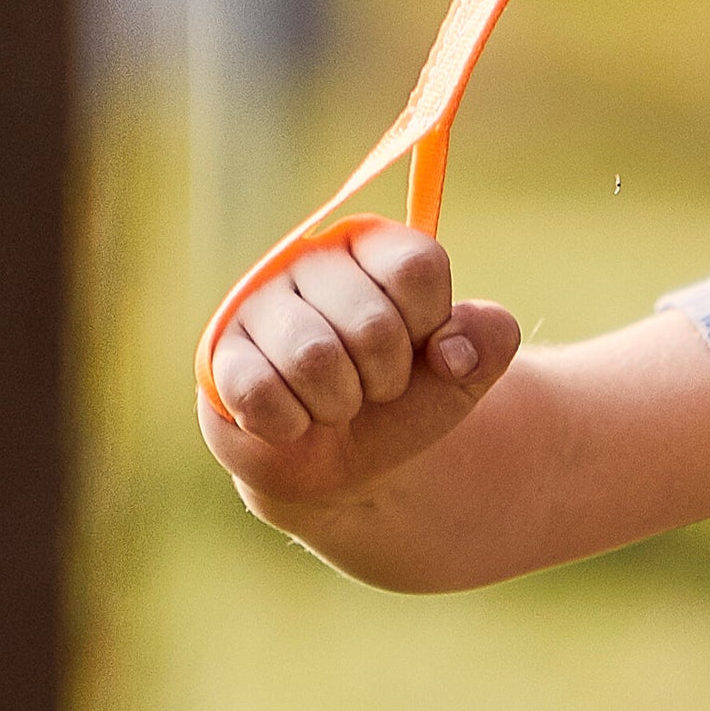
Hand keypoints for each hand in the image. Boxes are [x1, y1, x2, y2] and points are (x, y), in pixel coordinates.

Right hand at [201, 220, 522, 518]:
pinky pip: (261, 391)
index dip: (429, 326)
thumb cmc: (402, 400)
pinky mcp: (220, 355)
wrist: (346, 466)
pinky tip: (293, 421)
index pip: (417, 267)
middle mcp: (309, 259)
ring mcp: (257, 304)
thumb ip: (489, 340)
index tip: (420, 346)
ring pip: (314, 357)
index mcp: (371, 245)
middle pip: (372, 322)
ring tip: (333, 404)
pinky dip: (292, 425)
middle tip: (371, 386)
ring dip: (339, 405)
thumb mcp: (463, 372)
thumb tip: (453, 350)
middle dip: (386, 379)